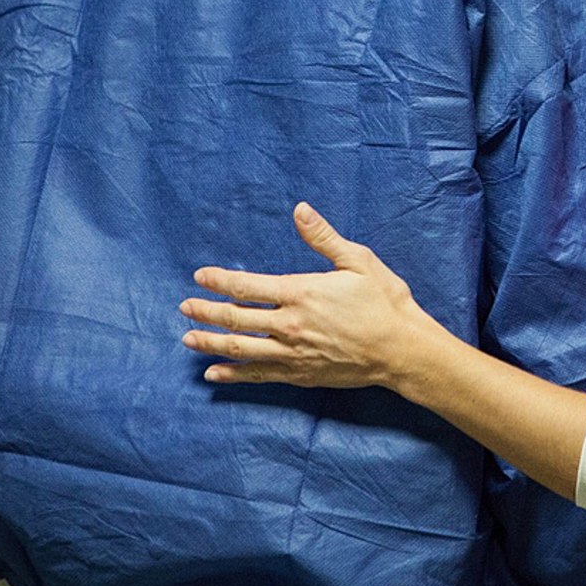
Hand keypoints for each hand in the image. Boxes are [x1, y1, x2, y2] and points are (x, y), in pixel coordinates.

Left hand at [180, 202, 429, 388]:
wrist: (401, 348)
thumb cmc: (384, 300)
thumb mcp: (358, 261)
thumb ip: (323, 237)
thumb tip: (299, 210)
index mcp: (301, 293)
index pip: (247, 287)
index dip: (220, 281)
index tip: (199, 276)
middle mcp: (290, 326)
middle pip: (236, 320)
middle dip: (206, 311)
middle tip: (184, 306)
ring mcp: (292, 354)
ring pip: (240, 350)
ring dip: (211, 343)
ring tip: (188, 338)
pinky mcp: (299, 375)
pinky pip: (258, 376)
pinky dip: (233, 376)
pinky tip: (213, 375)